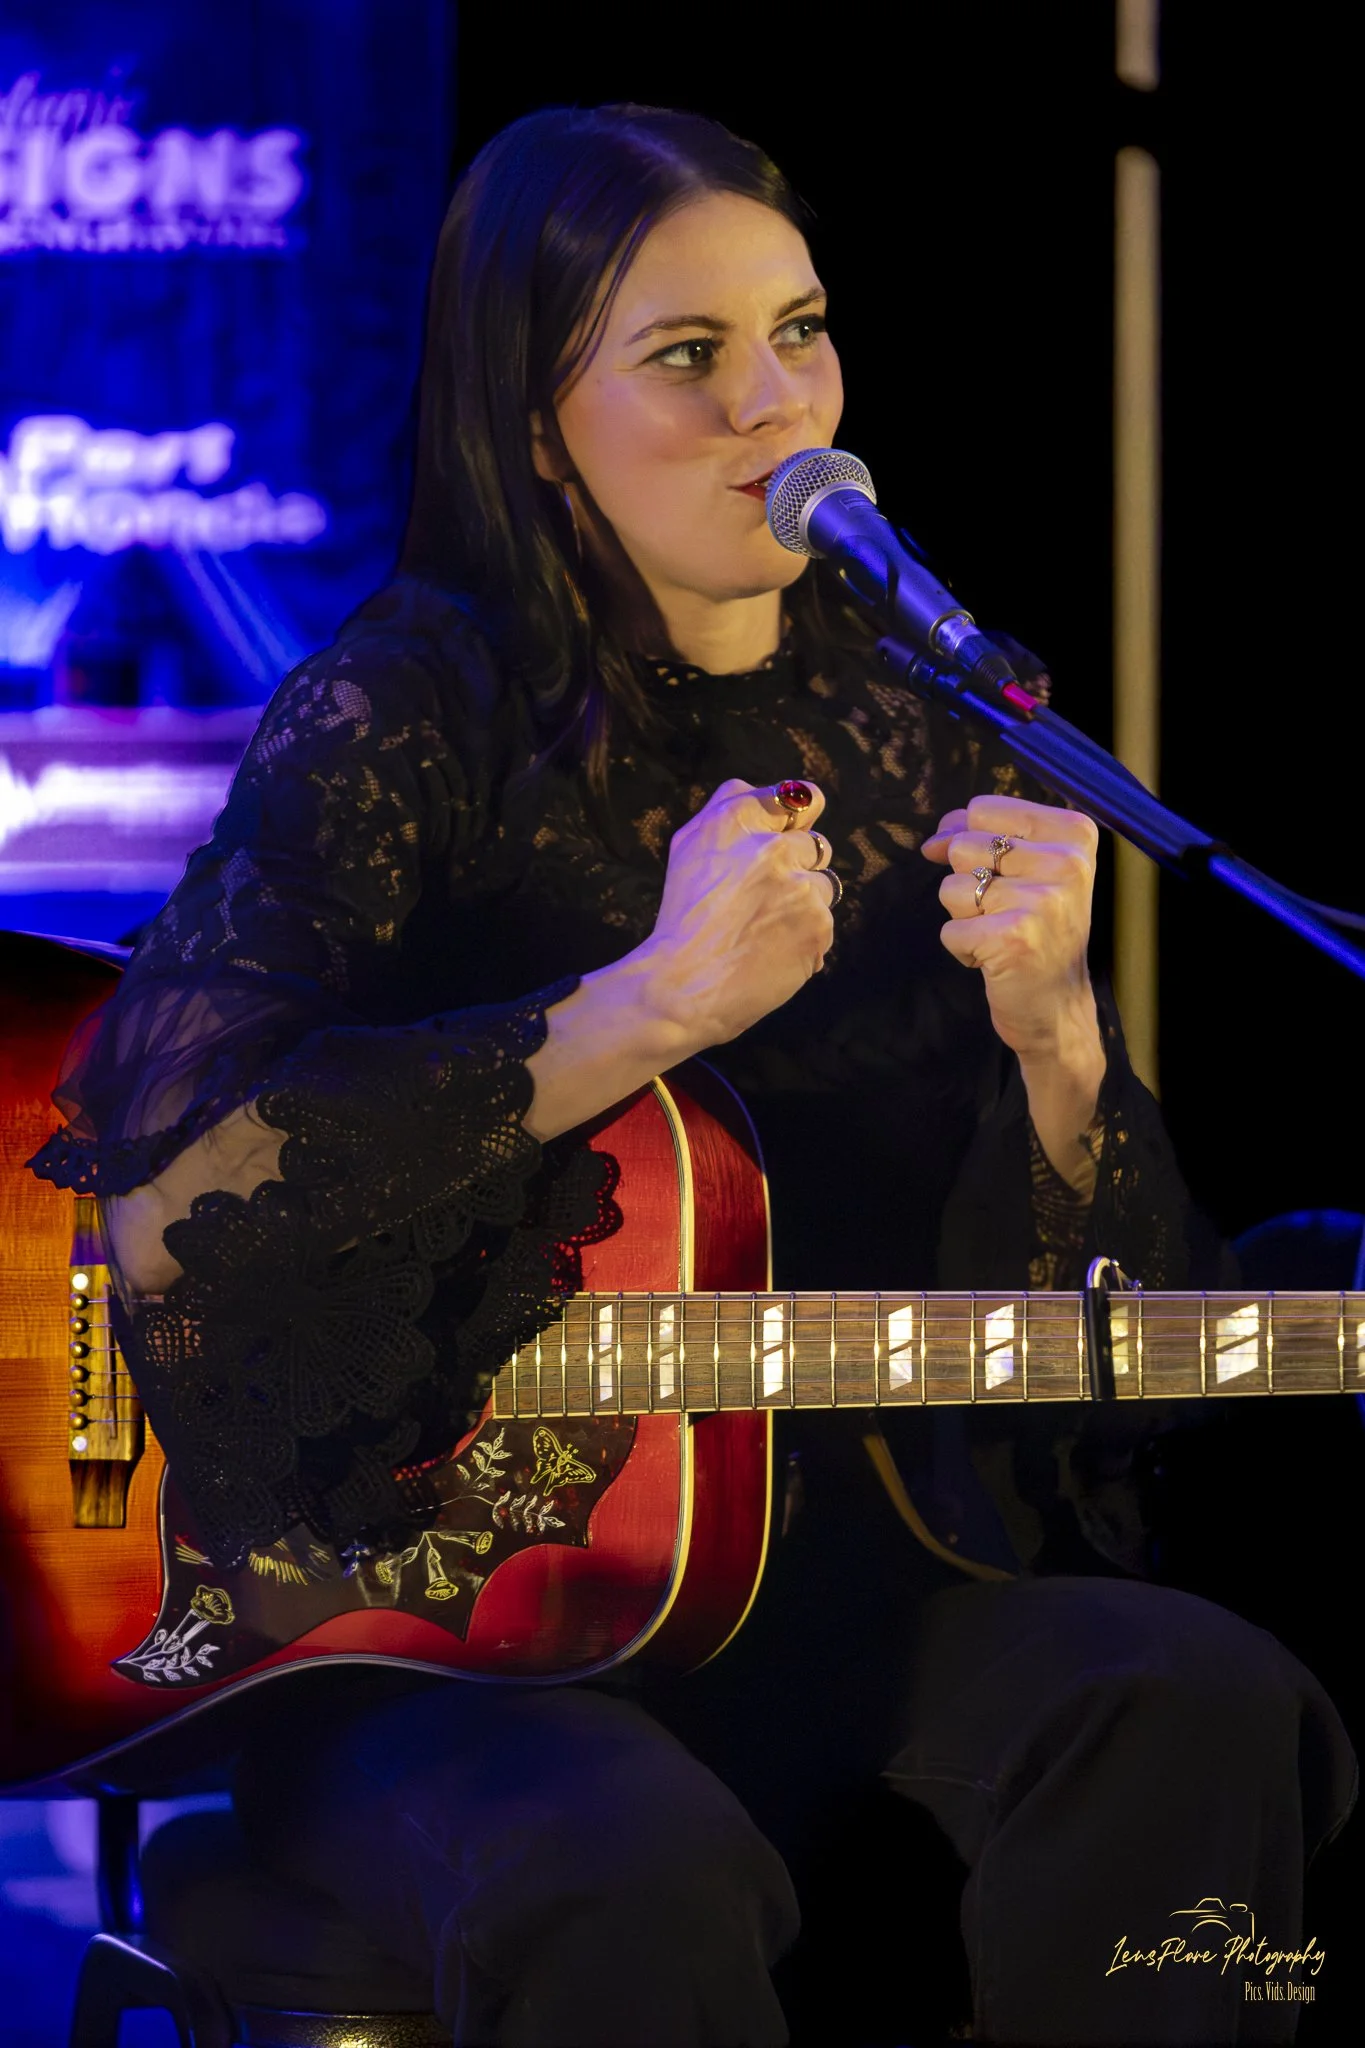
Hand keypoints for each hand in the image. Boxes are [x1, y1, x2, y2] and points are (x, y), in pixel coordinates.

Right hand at [641, 778, 837, 1046]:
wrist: (681, 987)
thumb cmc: (682, 921)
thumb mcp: (689, 850)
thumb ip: (730, 815)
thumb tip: (780, 800)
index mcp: (734, 820)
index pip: (796, 796)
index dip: (796, 819)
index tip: (788, 836)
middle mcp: (771, 847)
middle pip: (815, 843)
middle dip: (798, 867)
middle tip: (765, 898)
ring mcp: (798, 887)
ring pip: (823, 885)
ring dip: (804, 905)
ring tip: (766, 929)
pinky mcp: (817, 925)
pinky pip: (824, 924)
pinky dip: (805, 940)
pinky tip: (773, 952)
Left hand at [922, 793, 1100, 1067]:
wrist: (1058, 1008)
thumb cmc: (1040, 933)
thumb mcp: (1029, 871)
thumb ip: (981, 837)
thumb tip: (932, 841)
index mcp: (1075, 833)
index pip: (983, 809)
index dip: (964, 835)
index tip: (987, 869)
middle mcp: (1066, 862)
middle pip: (963, 846)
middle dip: (968, 884)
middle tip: (1006, 912)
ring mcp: (1043, 900)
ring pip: (952, 888)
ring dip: (965, 917)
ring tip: (1002, 934)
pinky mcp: (1014, 937)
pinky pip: (950, 929)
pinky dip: (962, 948)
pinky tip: (995, 958)